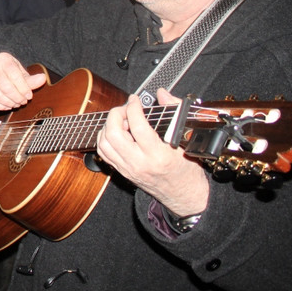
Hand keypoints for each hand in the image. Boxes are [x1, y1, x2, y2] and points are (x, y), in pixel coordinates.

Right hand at [0, 52, 46, 109]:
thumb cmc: (7, 69)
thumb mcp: (19, 70)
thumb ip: (30, 78)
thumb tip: (42, 79)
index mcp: (4, 60)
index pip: (15, 76)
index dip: (24, 89)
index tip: (29, 96)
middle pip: (6, 88)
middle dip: (17, 98)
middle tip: (23, 101)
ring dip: (9, 103)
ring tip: (16, 104)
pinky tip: (6, 106)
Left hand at [96, 89, 209, 216]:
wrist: (184, 196)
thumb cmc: (188, 170)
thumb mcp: (187, 141)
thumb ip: (175, 112)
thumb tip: (162, 94)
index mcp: (158, 156)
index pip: (137, 127)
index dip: (133, 108)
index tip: (135, 99)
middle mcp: (139, 163)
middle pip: (113, 134)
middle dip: (115, 115)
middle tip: (125, 109)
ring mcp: (128, 169)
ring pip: (104, 143)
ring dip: (108, 126)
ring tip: (122, 120)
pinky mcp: (122, 172)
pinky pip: (103, 153)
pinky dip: (104, 138)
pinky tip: (116, 132)